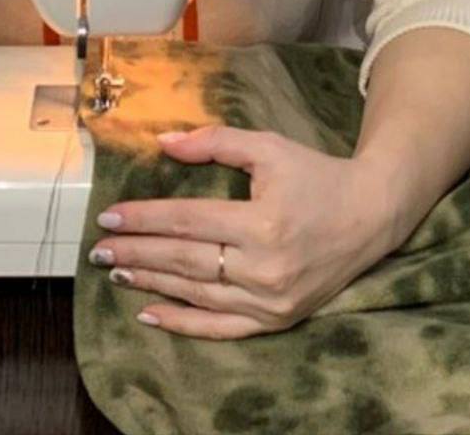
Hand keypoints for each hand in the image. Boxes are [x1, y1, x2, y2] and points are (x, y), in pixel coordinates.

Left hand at [88, 125, 394, 339]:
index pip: (188, 221)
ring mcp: (271, 299)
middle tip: (99, 249)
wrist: (370, 215)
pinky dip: (183, 323)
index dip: (145, 218)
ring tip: (118, 271)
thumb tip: (164, 142)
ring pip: (197, 294)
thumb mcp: (268, 147)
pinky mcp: (276, 318)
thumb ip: (215, 142)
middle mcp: (265, 267)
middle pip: (186, 260)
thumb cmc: (315, 175)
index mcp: (263, 222)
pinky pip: (221, 327)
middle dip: (138, 253)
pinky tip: (151, 314)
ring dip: (152, 282)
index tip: (110, 216)